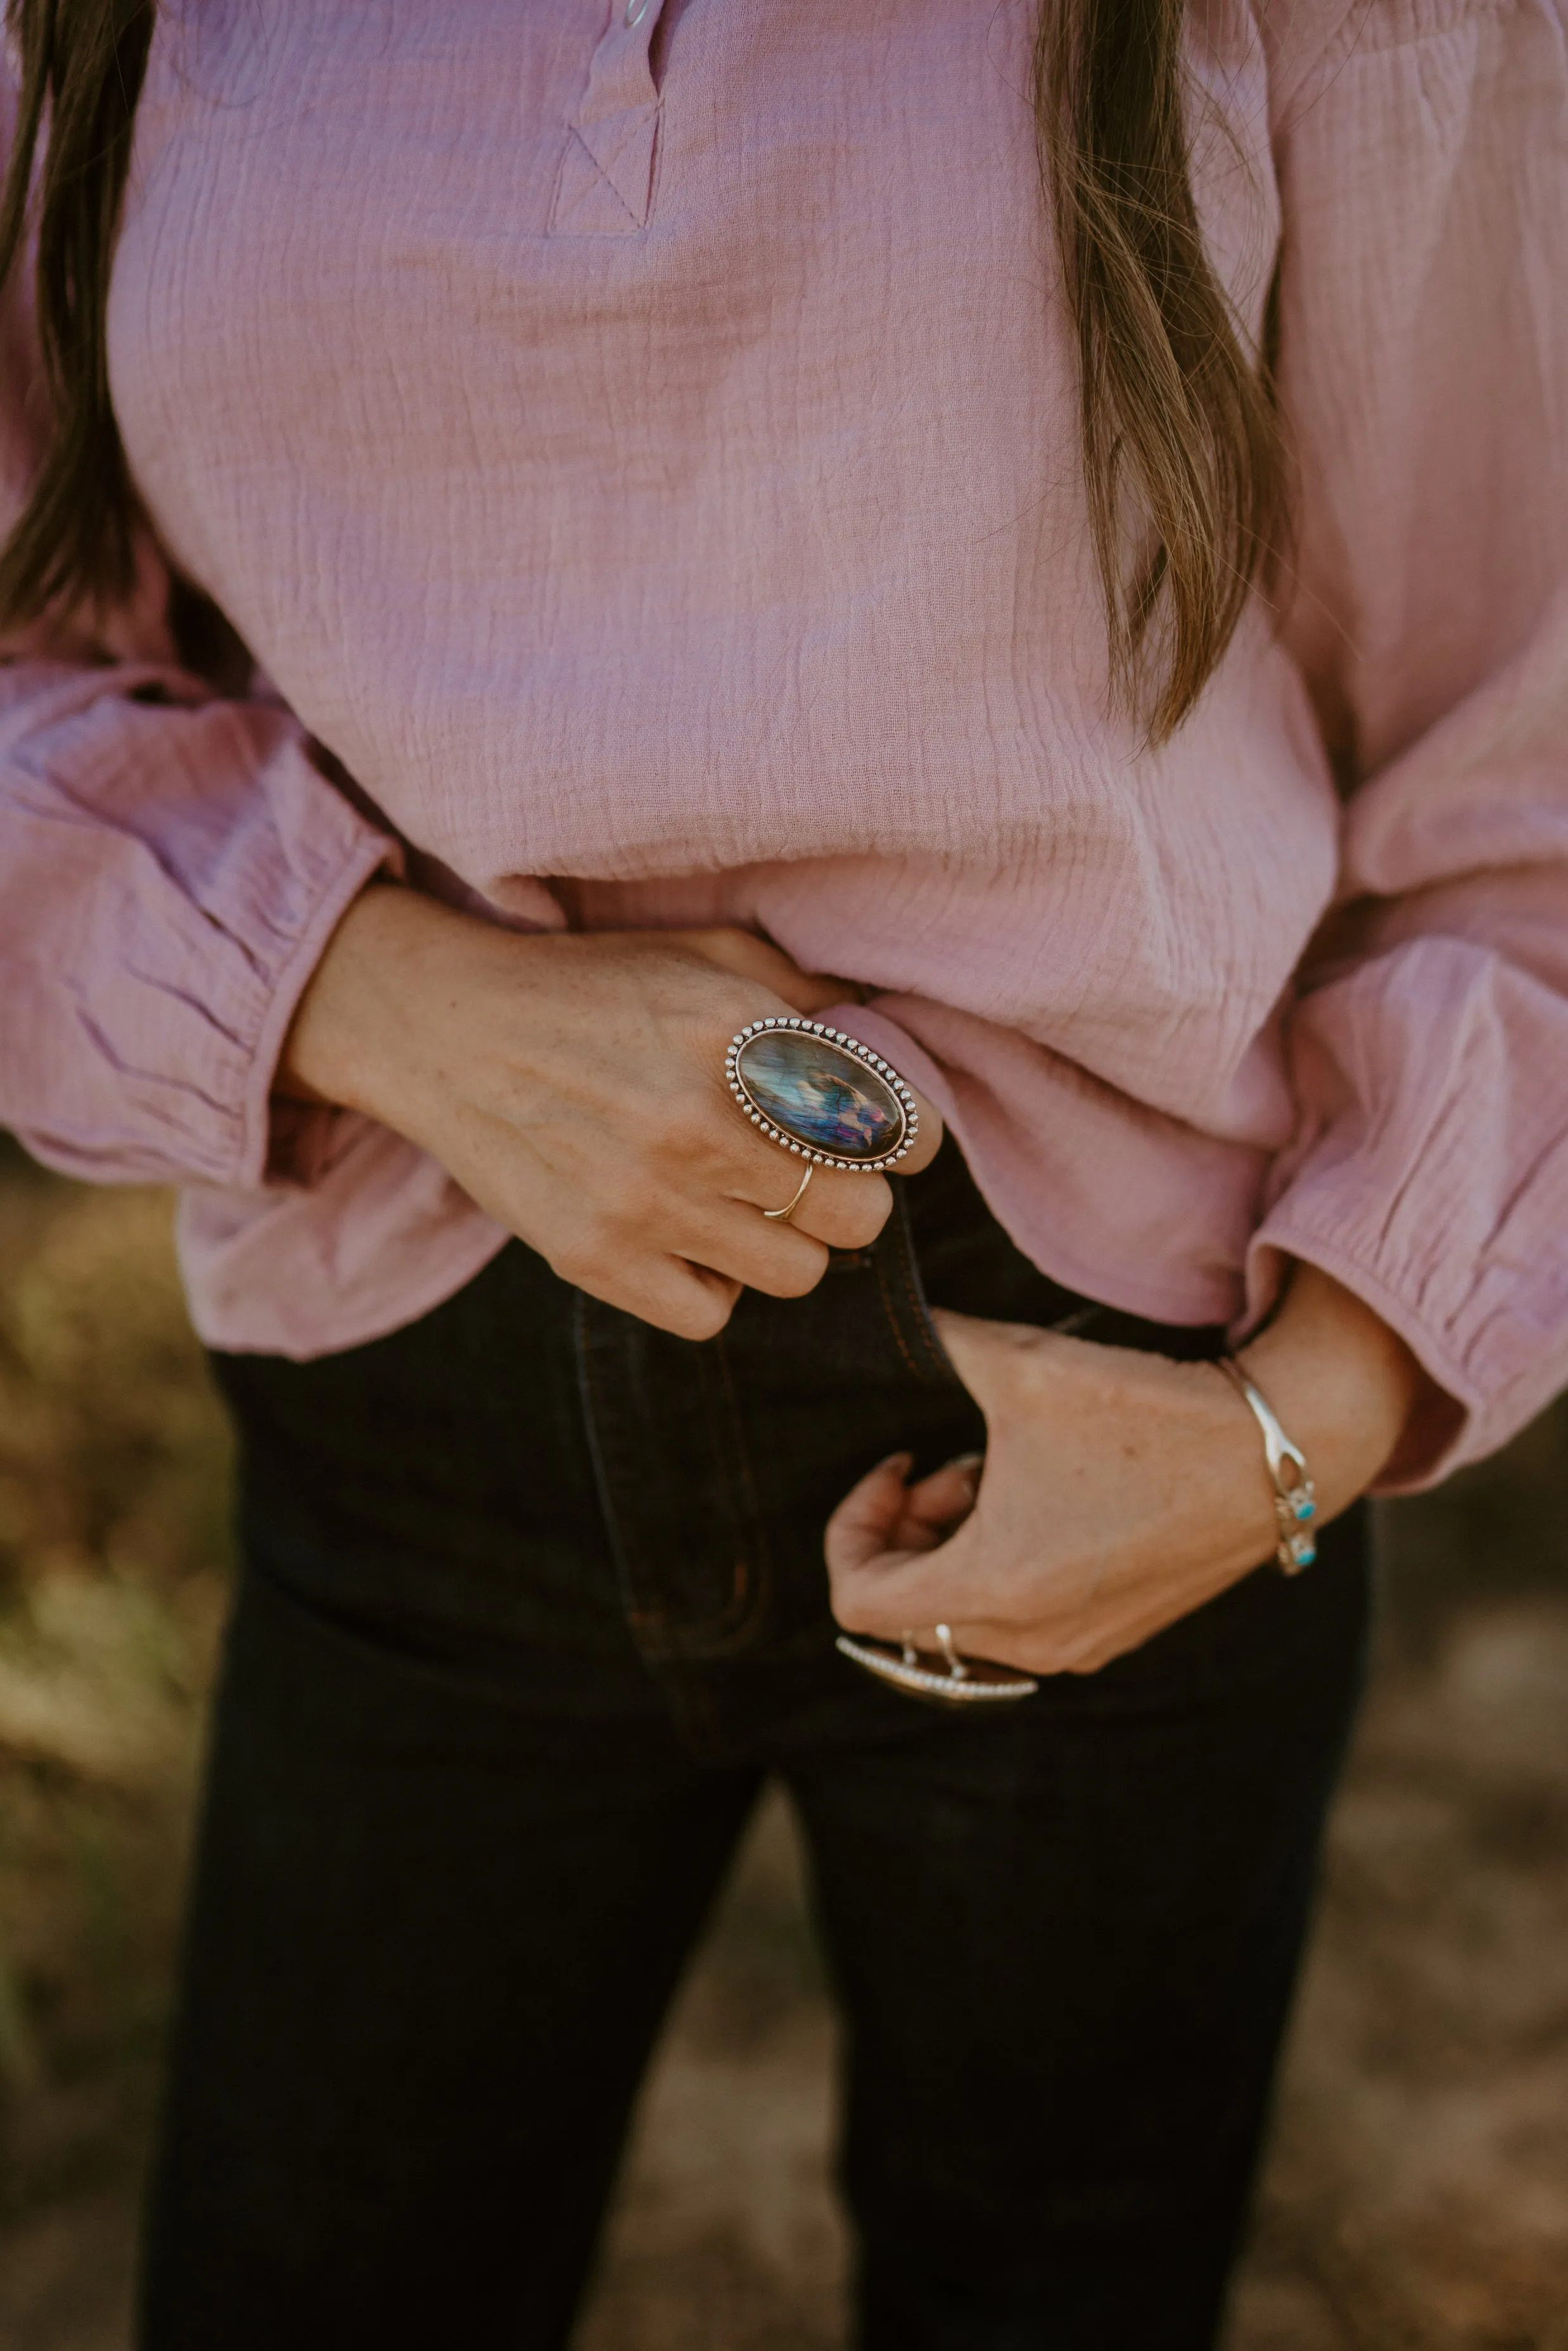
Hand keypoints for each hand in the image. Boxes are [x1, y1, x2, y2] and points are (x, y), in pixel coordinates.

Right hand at [280, 883, 941, 1336]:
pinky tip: (688, 1236)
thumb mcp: (710, 954)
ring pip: (798, 1274)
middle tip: (810, 1172)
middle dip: (849, 1195)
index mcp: (739, 1034)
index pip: (894, 1125)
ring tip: (744, 1201)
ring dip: (785, 1242)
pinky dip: (712, 1284)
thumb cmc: (595, 989)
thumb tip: (892, 1044)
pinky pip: (713, 1315)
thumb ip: (810, 996)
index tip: (880, 1133)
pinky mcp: (594, 1259)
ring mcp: (645, 1200)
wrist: (449, 1029)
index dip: (904, 1135)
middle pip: (859, 1214)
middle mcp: (698, 1121)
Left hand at [825, 1263, 1422, 1672]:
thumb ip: (938, 1343)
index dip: (853, 1525)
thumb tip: (896, 1324)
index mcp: (994, 1588)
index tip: (895, 1463)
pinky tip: (1050, 1495)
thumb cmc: (1147, 1411)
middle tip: (949, 1464)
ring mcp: (1081, 1645)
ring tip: (1000, 1470)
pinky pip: (1026, 1619)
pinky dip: (1009, 1565)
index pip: (857, 1603)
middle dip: (909, 1533)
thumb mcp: (1020, 1363)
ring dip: (959, 1546)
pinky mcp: (1119, 1633)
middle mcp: (1033, 1639)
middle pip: (910, 1615)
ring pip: (968, 1619)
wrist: (1283, 1446)